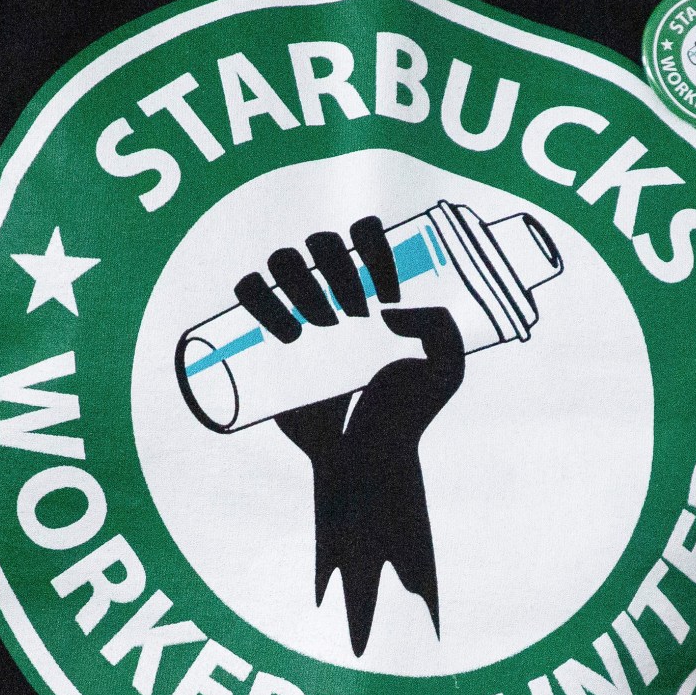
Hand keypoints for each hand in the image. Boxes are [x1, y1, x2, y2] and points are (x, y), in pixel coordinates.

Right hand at [236, 216, 466, 655]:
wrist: (365, 458)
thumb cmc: (406, 413)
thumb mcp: (446, 371)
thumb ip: (443, 329)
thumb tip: (388, 311)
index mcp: (373, 288)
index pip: (365, 236)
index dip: (373, 246)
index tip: (390, 295)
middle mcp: (332, 291)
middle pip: (321, 244)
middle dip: (337, 268)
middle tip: (356, 315)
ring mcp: (296, 311)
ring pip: (282, 261)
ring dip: (298, 281)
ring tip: (321, 328)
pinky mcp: (265, 338)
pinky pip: (249, 293)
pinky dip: (259, 298)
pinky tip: (289, 336)